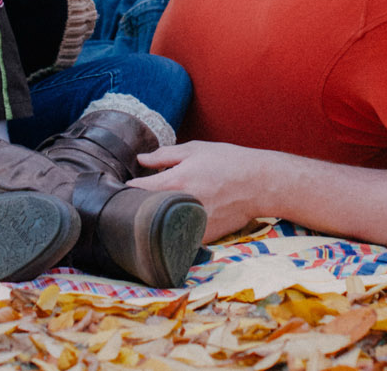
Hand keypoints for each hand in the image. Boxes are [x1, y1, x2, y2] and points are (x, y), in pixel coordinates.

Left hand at [131, 141, 275, 241]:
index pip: (137, 190)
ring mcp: (192, 223)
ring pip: (162, 227)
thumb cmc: (228, 162)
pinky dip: (176, 229)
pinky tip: (180, 220)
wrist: (260, 184)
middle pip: (145, 212)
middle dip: (139, 206)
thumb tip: (140, 159)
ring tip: (160, 211)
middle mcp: (181, 205)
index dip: (127, 189)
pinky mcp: (203, 237)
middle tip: (140, 199)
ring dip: (157, 220)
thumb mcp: (195, 150)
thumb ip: (164, 155)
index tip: (127, 188)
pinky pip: (181, 236)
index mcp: (176, 180)